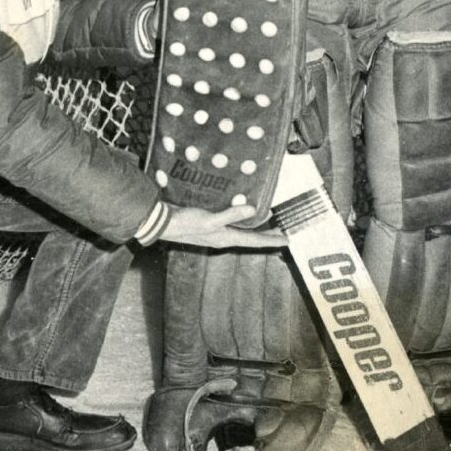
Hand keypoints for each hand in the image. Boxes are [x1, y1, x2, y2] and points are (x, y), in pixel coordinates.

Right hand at [156, 202, 281, 250]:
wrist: (162, 223)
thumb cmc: (185, 223)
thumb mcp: (209, 220)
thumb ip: (231, 215)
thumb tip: (254, 210)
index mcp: (225, 238)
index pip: (254, 241)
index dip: (271, 240)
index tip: (288, 240)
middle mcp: (223, 237)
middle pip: (250, 237)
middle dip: (267, 234)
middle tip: (283, 228)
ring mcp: (215, 231)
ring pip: (242, 231)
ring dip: (255, 227)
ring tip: (268, 220)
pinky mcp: (209, 223)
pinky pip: (232, 223)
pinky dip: (241, 218)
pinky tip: (241, 210)